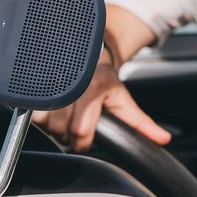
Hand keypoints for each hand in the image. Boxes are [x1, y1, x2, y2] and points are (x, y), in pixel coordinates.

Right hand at [31, 61, 170, 151]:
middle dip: (66, 136)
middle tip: (74, 128)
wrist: (88, 54)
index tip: (85, 140)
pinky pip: (32, 112)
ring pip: (44, 122)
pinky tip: (51, 112)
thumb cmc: (105, 81)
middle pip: (60, 129)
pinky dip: (40, 117)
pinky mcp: (38, 83)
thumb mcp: (124, 101)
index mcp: (94, 89)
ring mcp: (52, 82)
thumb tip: (164, 139)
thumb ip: (142, 123)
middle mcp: (71, 84)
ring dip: (52, 127)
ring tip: (64, 119)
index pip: (81, 130)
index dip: (82, 142)